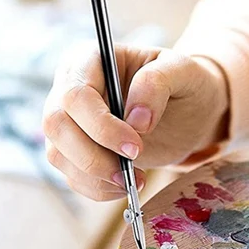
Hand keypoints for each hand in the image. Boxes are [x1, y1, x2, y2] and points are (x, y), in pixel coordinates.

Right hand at [42, 43, 229, 200]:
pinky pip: (71, 175)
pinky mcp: (77, 150)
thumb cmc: (184, 81)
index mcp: (90, 60)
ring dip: (94, 175)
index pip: (76, 94)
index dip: (101, 125)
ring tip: (135, 181)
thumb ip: (157, 83)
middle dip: (92, 155)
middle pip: (57, 125)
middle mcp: (70, 88)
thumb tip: (136, 119)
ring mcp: (70, 121)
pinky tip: (125, 186)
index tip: (136, 145)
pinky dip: (96, 188)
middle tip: (132, 169)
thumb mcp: (182, 70)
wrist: (191, 108)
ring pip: (58, 153)